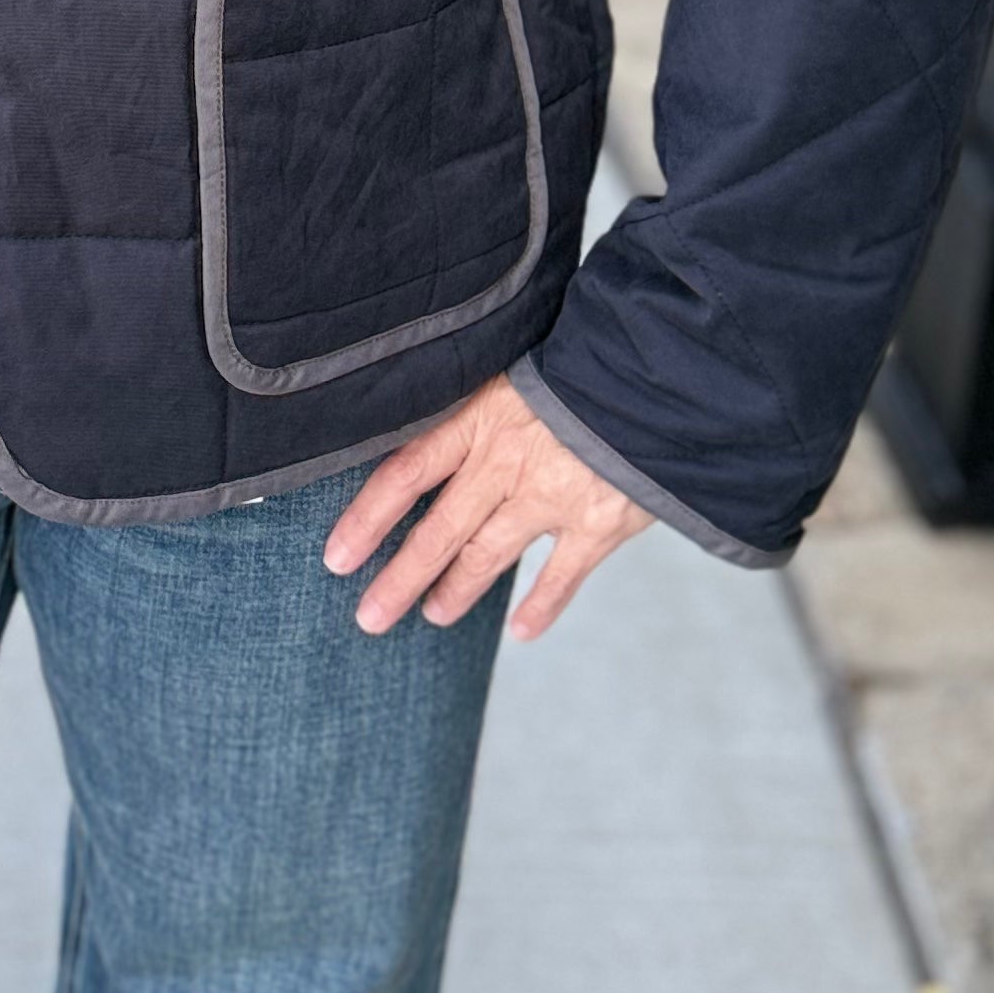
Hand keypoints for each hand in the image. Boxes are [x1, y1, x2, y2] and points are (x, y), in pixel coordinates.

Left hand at [323, 376, 647, 639]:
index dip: (367, 518)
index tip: (336, 558)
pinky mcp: (599, 523)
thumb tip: (431, 437)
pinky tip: (522, 631)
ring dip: (456, 589)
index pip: (405, 473)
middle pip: (438, 530)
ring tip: (433, 615)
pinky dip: (542, 606)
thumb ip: (476, 405)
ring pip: (488, 555)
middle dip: (400, 578)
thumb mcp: (512, 368)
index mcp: (479, 419)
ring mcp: (552, 497)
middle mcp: (506, 463)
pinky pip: (561, 576)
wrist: (657, 373)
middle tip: (370, 616)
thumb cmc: (581, 361)